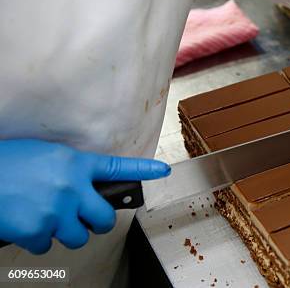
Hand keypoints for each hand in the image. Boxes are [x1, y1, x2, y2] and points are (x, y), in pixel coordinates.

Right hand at [0, 139, 169, 253]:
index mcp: (74, 164)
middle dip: (98, 222)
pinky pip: (47, 246)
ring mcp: (55, 211)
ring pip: (79, 237)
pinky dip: (37, 239)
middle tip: (87, 220)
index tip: (162, 171)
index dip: (143, 170)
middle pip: (104, 218)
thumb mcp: (45, 156)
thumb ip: (71, 170)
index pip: (117, 167)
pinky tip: (26, 224)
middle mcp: (71, 187)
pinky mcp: (37, 231)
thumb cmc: (6, 163)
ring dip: (67, 233)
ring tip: (48, 218)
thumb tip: (85, 186)